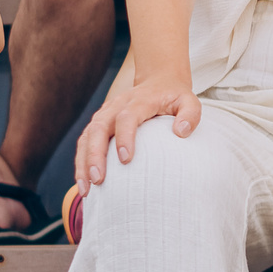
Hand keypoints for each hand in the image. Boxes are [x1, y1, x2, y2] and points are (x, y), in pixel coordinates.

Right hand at [75, 75, 200, 195]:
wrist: (158, 82)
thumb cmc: (175, 98)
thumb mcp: (190, 101)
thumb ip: (190, 114)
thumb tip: (181, 132)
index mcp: (139, 100)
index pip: (126, 116)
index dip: (124, 136)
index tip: (125, 159)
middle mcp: (116, 106)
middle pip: (99, 127)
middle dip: (95, 154)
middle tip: (98, 180)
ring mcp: (105, 114)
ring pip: (87, 136)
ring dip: (84, 163)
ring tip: (85, 190)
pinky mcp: (99, 124)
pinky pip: (84, 143)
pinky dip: (81, 163)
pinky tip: (84, 185)